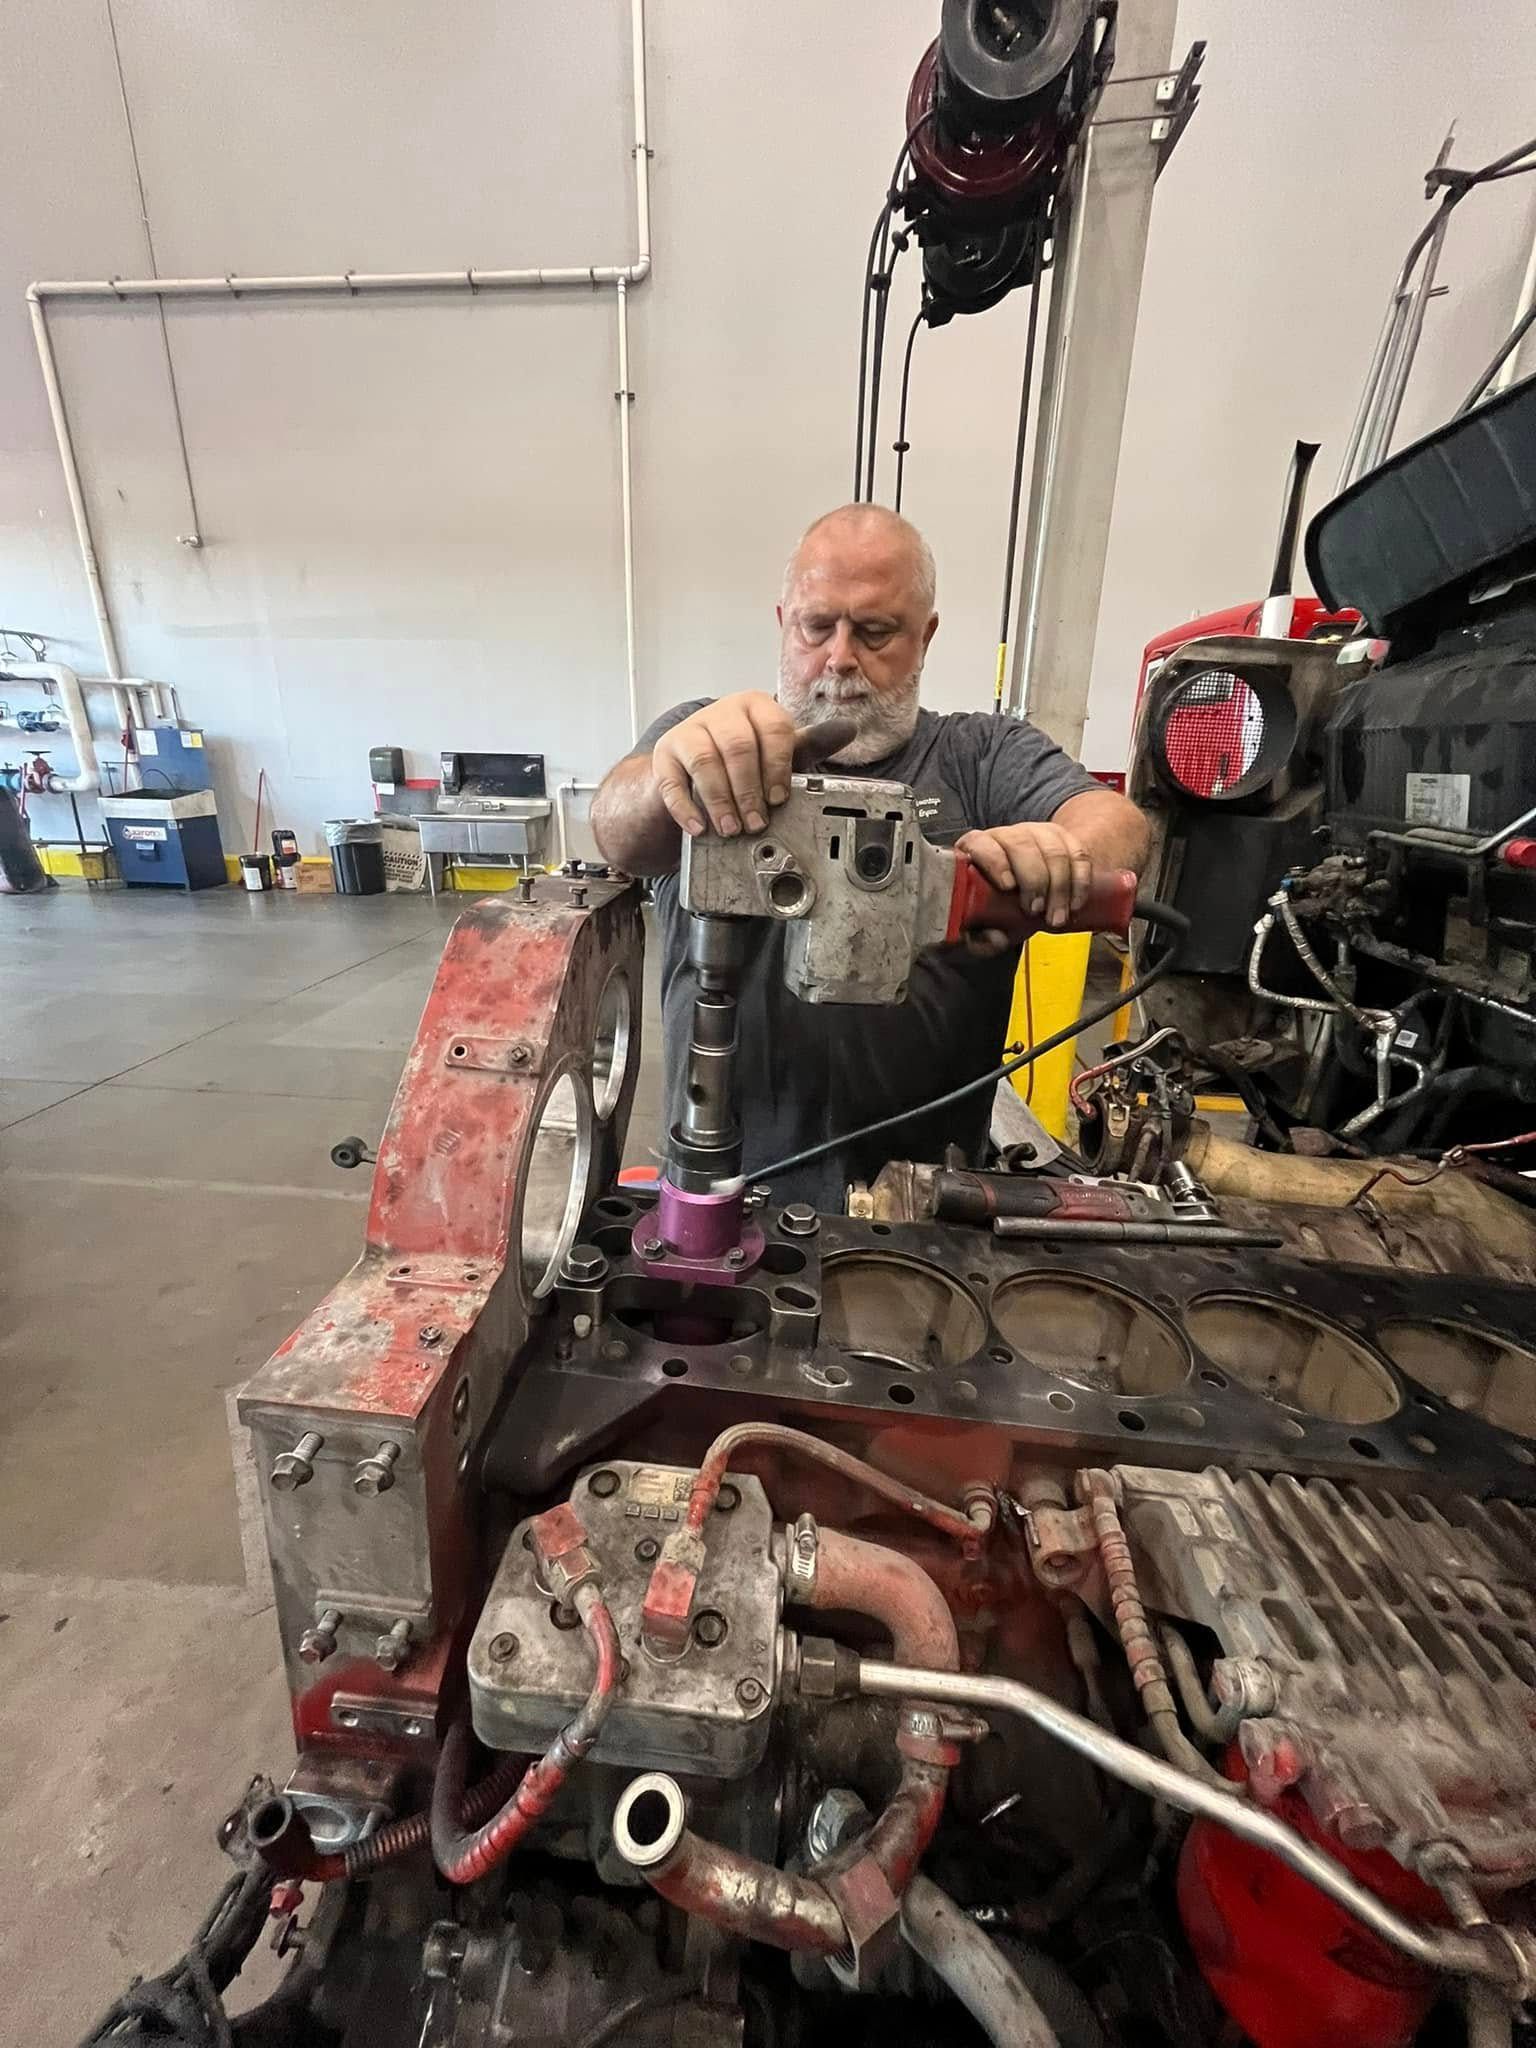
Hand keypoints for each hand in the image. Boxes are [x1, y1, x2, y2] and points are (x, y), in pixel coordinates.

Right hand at [652, 694, 862, 839]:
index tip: (779, 798)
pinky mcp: (664, 754)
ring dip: (720, 801)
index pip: (773, 728)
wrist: (690, 768)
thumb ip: (808, 746)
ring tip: (730, 828)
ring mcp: (689, 731)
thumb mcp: (776, 752)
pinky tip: (699, 826)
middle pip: (738, 746)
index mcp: (756, 706)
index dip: (778, 767)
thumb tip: (847, 730)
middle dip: (749, 790)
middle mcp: (722, 712)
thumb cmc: (741, 760)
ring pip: (705, 761)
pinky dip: (686, 808)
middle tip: (756, 822)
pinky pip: (672, 780)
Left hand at [955, 821, 1092, 930]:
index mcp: (978, 847)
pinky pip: (1078, 855)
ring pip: (1054, 852)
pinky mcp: (1065, 839)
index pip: (982, 844)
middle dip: (1034, 881)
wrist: (1026, 886)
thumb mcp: (983, 921)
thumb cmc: (997, 901)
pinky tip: (1075, 904)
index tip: (1008, 886)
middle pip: (1023, 847)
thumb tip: (996, 938)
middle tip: (1036, 911)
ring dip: (1060, 887)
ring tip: (1057, 917)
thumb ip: (980, 937)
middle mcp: (1008, 835)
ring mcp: (1038, 834)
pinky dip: (1080, 882)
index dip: (995, 862)